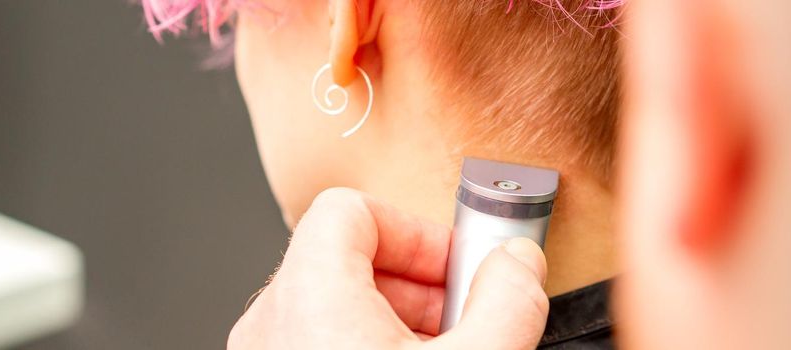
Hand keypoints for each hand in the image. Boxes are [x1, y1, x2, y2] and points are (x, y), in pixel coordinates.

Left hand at [228, 188, 548, 348]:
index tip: (461, 268)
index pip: (350, 209)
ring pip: (336, 304)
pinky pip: (321, 339)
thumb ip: (506, 301)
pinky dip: (370, 344)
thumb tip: (519, 263)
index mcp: (306, 296)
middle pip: (346, 257)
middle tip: (466, 319)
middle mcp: (271, 322)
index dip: (417, 231)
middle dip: (420, 283)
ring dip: (400, 320)